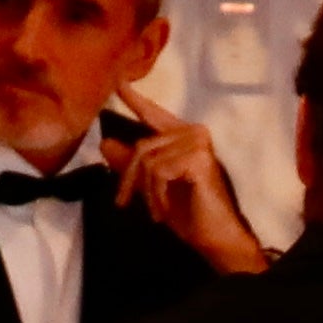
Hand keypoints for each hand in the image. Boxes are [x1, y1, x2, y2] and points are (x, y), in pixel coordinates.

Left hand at [105, 93, 264, 271]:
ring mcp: (198, 142)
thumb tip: (106, 144)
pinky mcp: (199, 157)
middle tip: (124, 202)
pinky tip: (165, 211)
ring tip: (156, 212)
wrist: (215, 240)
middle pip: (142, 146)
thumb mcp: (153, 188)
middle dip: (129, 178)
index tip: (119, 82)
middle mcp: (194, 132)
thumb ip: (133, 165)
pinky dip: (156, 194)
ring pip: (148, 160)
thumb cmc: (189, 215)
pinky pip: (158, 170)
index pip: (154, 115)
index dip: (135, 100)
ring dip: (146, 191)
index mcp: (184, 137)